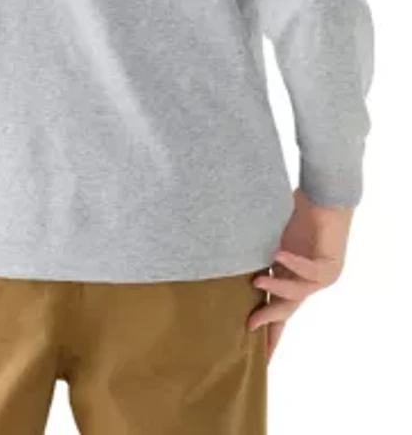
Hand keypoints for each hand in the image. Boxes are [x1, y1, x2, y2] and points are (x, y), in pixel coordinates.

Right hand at [247, 187, 354, 362]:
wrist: (323, 195)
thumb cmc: (296, 210)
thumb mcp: (269, 238)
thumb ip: (256, 254)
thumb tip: (219, 258)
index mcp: (290, 278)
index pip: (277, 308)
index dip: (267, 329)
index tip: (258, 355)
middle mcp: (305, 282)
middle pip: (285, 310)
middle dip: (269, 322)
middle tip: (248, 327)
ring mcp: (320, 277)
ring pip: (297, 294)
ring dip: (276, 290)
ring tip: (256, 282)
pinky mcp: (330, 265)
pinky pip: (310, 272)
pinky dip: (294, 265)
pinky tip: (279, 254)